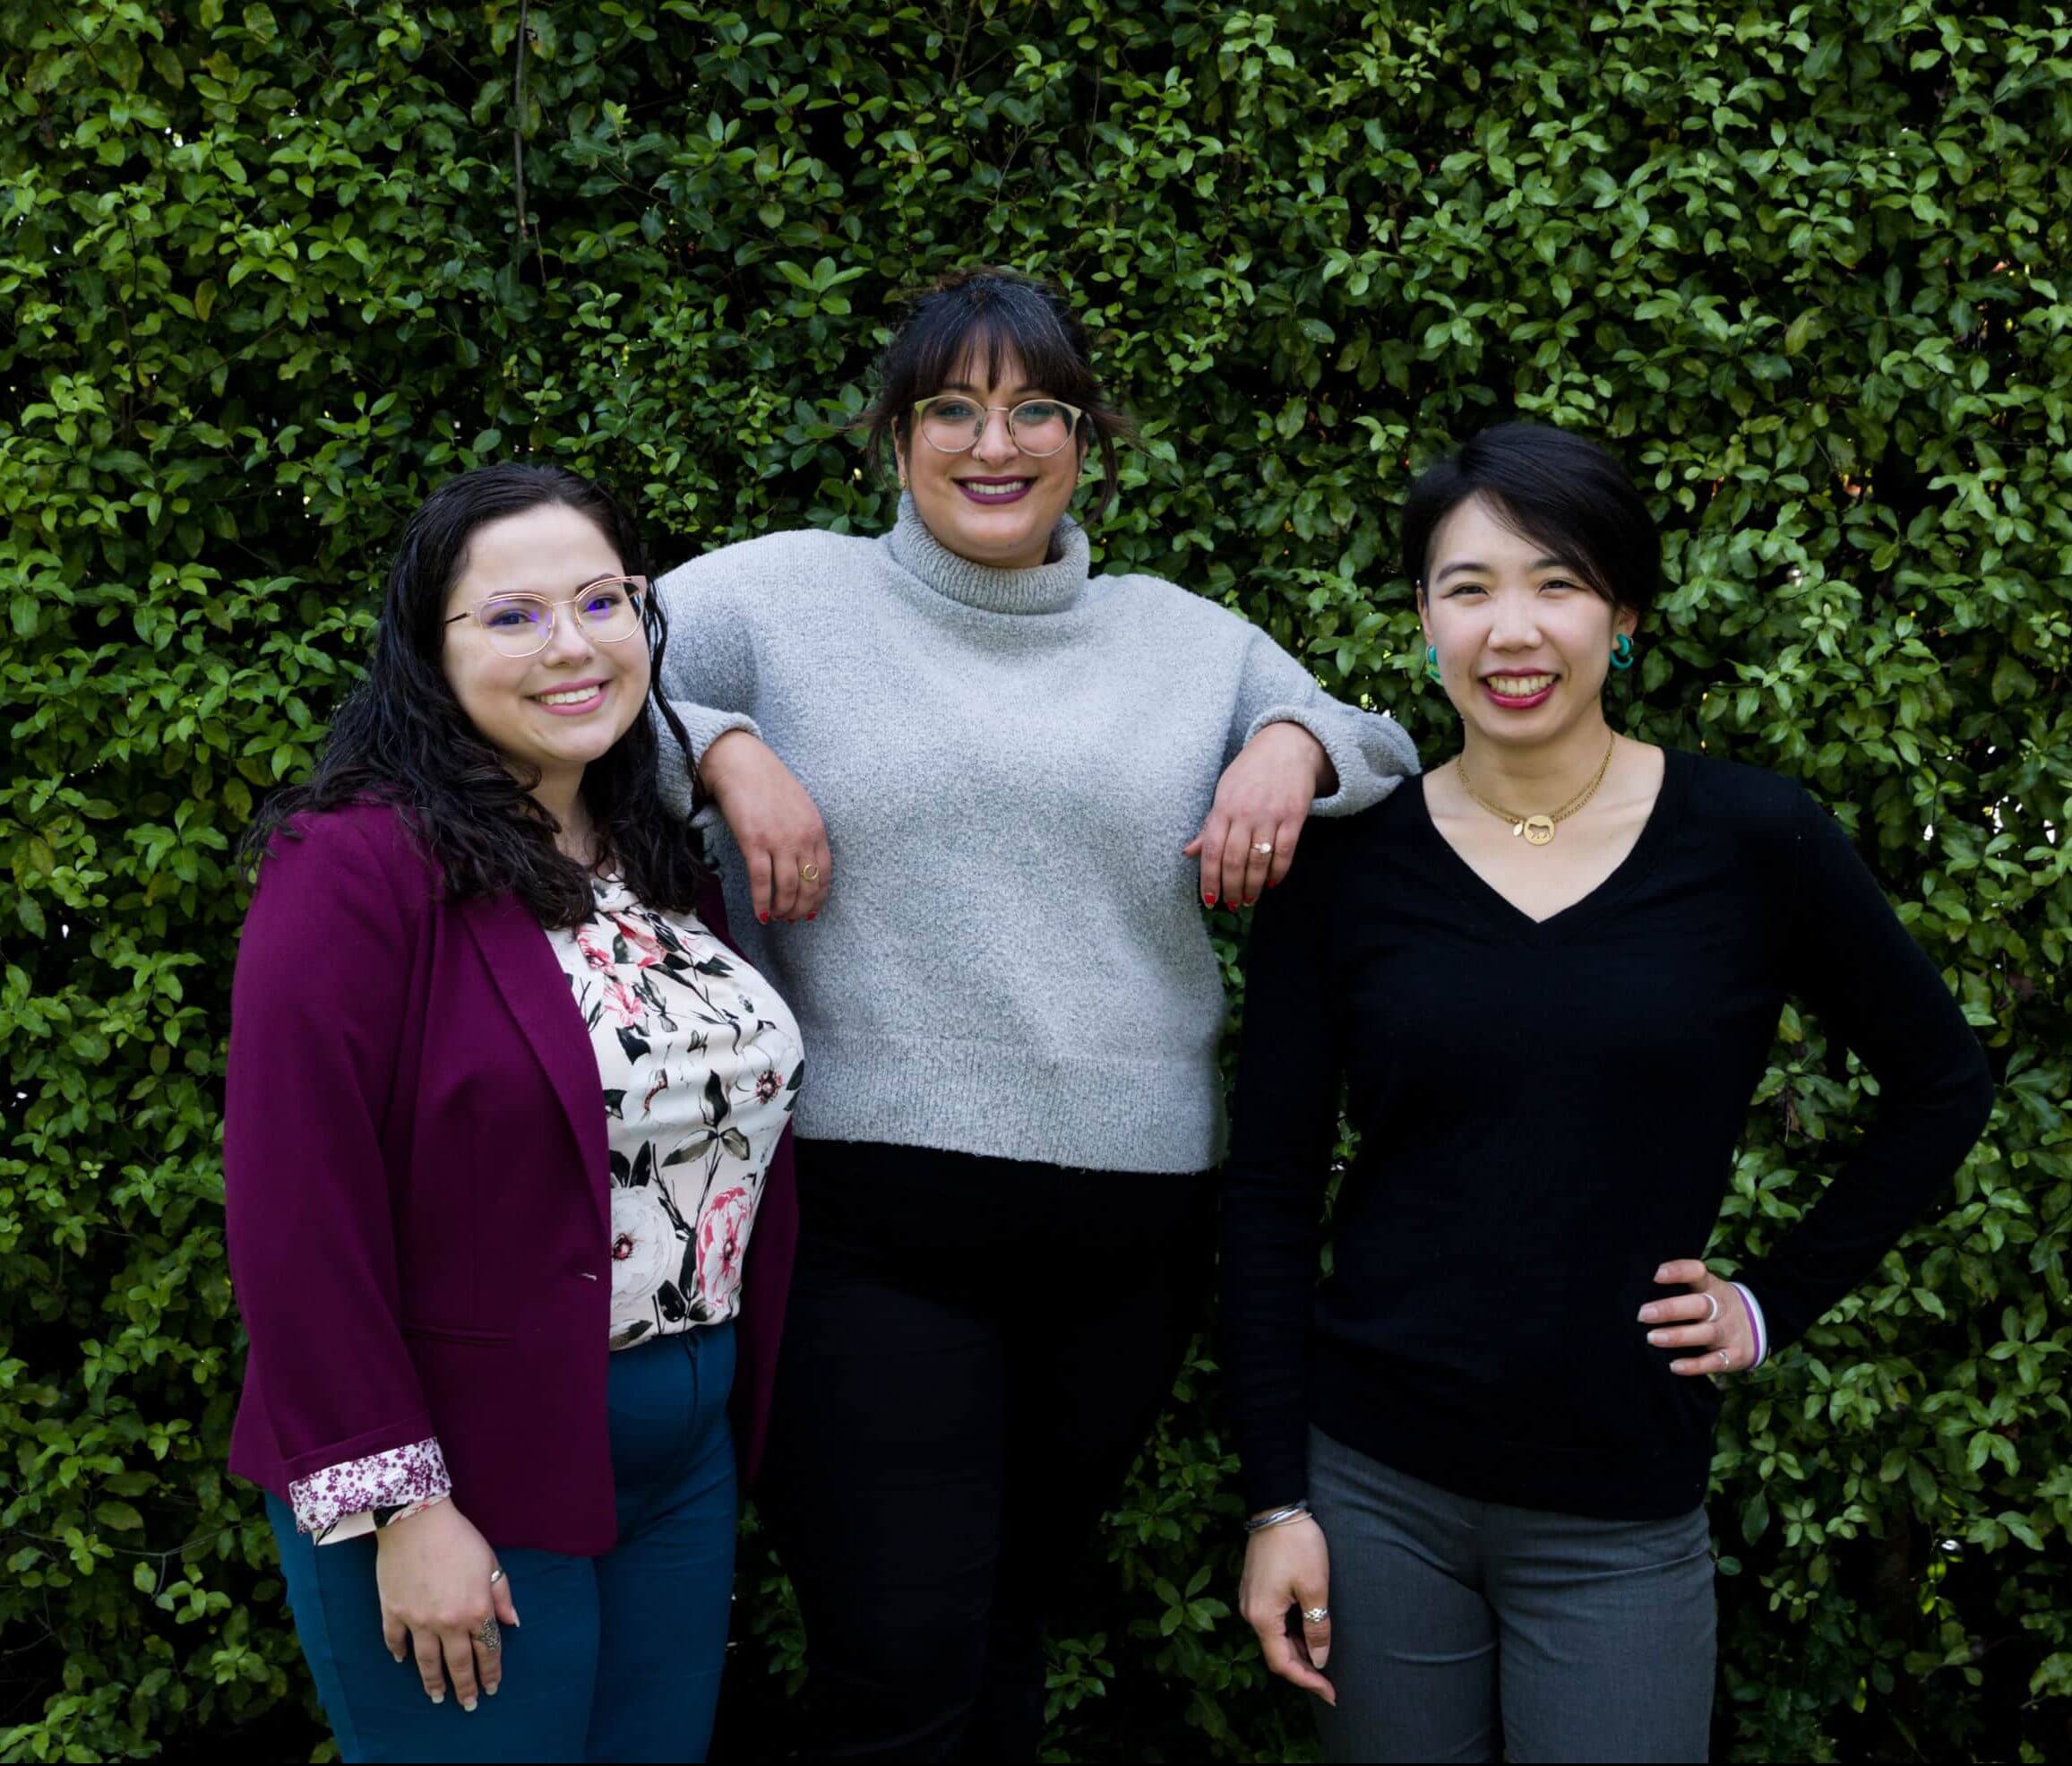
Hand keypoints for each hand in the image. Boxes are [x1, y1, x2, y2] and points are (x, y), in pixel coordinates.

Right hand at [375, 1501, 519, 1711]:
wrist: (417, 1521)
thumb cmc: (460, 1539)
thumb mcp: (491, 1563)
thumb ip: (501, 1595)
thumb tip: (512, 1623)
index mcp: (477, 1610)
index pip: (488, 1649)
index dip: (491, 1671)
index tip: (493, 1686)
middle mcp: (449, 1622)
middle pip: (459, 1663)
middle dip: (466, 1687)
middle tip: (468, 1704)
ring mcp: (419, 1621)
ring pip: (427, 1662)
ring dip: (433, 1682)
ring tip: (437, 1696)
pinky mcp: (393, 1612)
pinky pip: (395, 1640)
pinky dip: (398, 1653)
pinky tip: (403, 1662)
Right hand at [698, 730, 831, 923]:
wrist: (741, 763)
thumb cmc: (767, 784)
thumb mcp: (799, 807)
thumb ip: (805, 833)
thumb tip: (802, 864)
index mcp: (816, 829)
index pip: (824, 873)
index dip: (818, 897)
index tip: (811, 910)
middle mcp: (802, 837)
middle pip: (808, 885)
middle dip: (801, 908)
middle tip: (792, 920)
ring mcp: (779, 840)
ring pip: (787, 888)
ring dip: (782, 909)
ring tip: (776, 917)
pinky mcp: (754, 842)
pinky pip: (761, 881)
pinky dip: (762, 901)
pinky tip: (760, 913)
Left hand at [1184, 722, 1332, 908]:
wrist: (1287, 746)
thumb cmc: (1250, 772)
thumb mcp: (1223, 793)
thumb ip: (1209, 826)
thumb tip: (1187, 852)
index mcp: (1223, 808)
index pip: (1212, 851)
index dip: (1209, 879)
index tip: (1209, 899)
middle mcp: (1245, 813)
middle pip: (1234, 860)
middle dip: (1230, 888)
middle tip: (1230, 905)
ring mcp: (1271, 815)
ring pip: (1259, 860)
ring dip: (1252, 886)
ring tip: (1248, 900)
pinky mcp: (1294, 816)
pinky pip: (1285, 852)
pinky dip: (1278, 872)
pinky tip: (1271, 883)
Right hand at [1238, 1514, 1335, 1703]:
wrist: (1276, 1507)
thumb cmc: (1297, 1545)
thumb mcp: (1315, 1587)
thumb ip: (1317, 1627)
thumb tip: (1319, 1660)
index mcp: (1262, 1616)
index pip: (1282, 1663)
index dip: (1307, 1681)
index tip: (1331, 1694)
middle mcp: (1250, 1612)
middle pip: (1276, 1653)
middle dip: (1303, 1670)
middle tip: (1331, 1683)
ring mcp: (1250, 1599)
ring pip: (1274, 1637)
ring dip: (1297, 1651)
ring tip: (1323, 1658)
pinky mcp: (1254, 1587)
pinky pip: (1271, 1621)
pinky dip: (1290, 1633)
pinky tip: (1308, 1632)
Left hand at [1640, 1258, 1757, 1375]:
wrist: (1763, 1325)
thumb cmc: (1717, 1304)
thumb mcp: (1707, 1289)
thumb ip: (1681, 1287)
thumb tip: (1638, 1286)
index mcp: (1712, 1287)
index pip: (1697, 1273)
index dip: (1678, 1271)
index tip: (1654, 1274)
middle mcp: (1723, 1308)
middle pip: (1699, 1305)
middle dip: (1670, 1309)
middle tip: (1643, 1314)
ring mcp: (1730, 1332)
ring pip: (1705, 1333)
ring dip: (1678, 1336)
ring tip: (1652, 1338)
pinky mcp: (1735, 1355)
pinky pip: (1715, 1361)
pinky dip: (1695, 1365)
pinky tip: (1674, 1366)